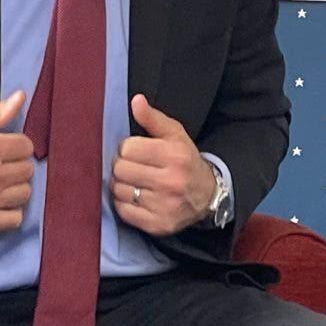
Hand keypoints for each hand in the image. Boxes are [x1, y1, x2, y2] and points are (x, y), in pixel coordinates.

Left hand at [109, 94, 215, 236]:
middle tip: (131, 166)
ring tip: (133, 181)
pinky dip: (123, 203)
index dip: (127, 148)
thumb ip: (152, 118)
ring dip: (121, 184)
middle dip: (121, 165)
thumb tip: (136, 100)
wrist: (206, 195)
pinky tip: (134, 196)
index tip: (134, 151)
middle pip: (120, 169)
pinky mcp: (157, 225)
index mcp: (174, 155)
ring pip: (119, 190)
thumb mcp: (174, 134)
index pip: (128, 148)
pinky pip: (123, 210)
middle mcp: (171, 182)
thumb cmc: (185, 160)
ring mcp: (164, 206)